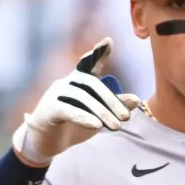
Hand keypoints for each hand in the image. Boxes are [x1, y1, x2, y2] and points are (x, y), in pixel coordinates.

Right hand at [12, 37, 140, 164]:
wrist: (47, 143)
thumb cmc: (73, 125)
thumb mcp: (98, 115)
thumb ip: (115, 106)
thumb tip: (136, 100)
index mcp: (79, 81)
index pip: (89, 63)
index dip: (99, 52)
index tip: (109, 41)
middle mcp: (67, 82)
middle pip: (92, 84)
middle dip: (111, 100)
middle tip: (126, 117)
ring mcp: (56, 93)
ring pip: (82, 98)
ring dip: (102, 112)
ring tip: (117, 127)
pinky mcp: (48, 108)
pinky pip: (67, 110)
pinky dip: (83, 117)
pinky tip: (97, 126)